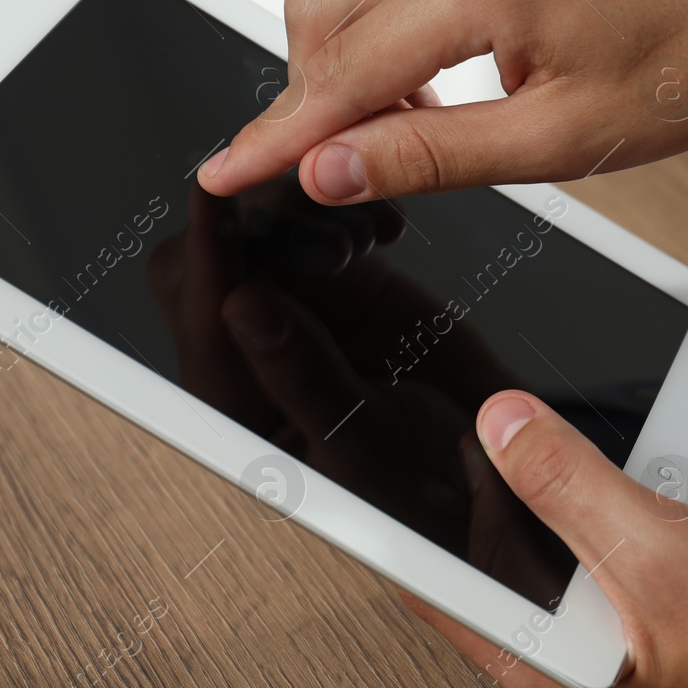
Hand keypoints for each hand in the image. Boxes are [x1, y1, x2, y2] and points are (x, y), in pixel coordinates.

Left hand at [146, 182, 574, 580]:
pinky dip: (343, 208)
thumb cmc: (423, 492)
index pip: (198, 308)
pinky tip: (383, 230)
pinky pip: (313, 225)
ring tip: (364, 239)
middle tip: (330, 237)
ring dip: (304, 213)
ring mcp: (296, 314)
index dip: (208, 248)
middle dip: (257, 223)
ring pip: (257, 229)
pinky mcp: (342, 288)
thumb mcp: (363, 444)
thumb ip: (300, 376)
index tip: (222, 196)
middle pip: (207, 257)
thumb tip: (239, 307)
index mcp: (235, 400)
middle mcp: (253, 351)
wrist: (489, 478)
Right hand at [199, 0, 687, 203]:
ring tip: (398, 134)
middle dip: (307, 99)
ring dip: (346, 66)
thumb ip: (432, 153)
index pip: (339, 72)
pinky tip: (430, 85)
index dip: (276, 137)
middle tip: (332, 170)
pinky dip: (387, 34)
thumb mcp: (560, 139)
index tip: (226, 174)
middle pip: (319, 15)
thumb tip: (333, 170)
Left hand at [403, 391, 687, 687]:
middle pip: (487, 538)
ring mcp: (621, 573)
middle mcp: (577, 622)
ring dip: (525, 447)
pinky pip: (606, 473)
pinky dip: (593, 437)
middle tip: (396, 402)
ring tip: (462, 385)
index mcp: (556, 663)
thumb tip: (499, 428)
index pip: (442, 589)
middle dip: (453, 476)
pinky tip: (567, 397)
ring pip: (547, 497)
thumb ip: (569, 489)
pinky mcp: (663, 531)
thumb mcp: (659, 560)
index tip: (343, 471)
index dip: (394, 531)